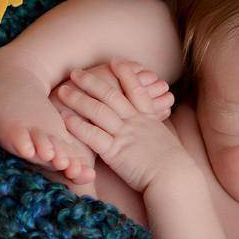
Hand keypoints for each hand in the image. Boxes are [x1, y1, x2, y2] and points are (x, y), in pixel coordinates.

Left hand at [57, 58, 188, 192]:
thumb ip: (155, 129)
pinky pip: (94, 136)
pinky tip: (66, 119)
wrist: (176, 177)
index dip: (125, 73)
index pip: (135, 89)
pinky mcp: (115, 152)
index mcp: (148, 118)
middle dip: (92, 81)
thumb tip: (153, 126)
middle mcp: (135, 122)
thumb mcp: (165, 139)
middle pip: (110, 95)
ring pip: (98, 111)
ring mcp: (125, 135)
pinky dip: (79, 126)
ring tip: (62, 91)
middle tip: (76, 72)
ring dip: (78, 99)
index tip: (114, 61)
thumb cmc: (173, 165)